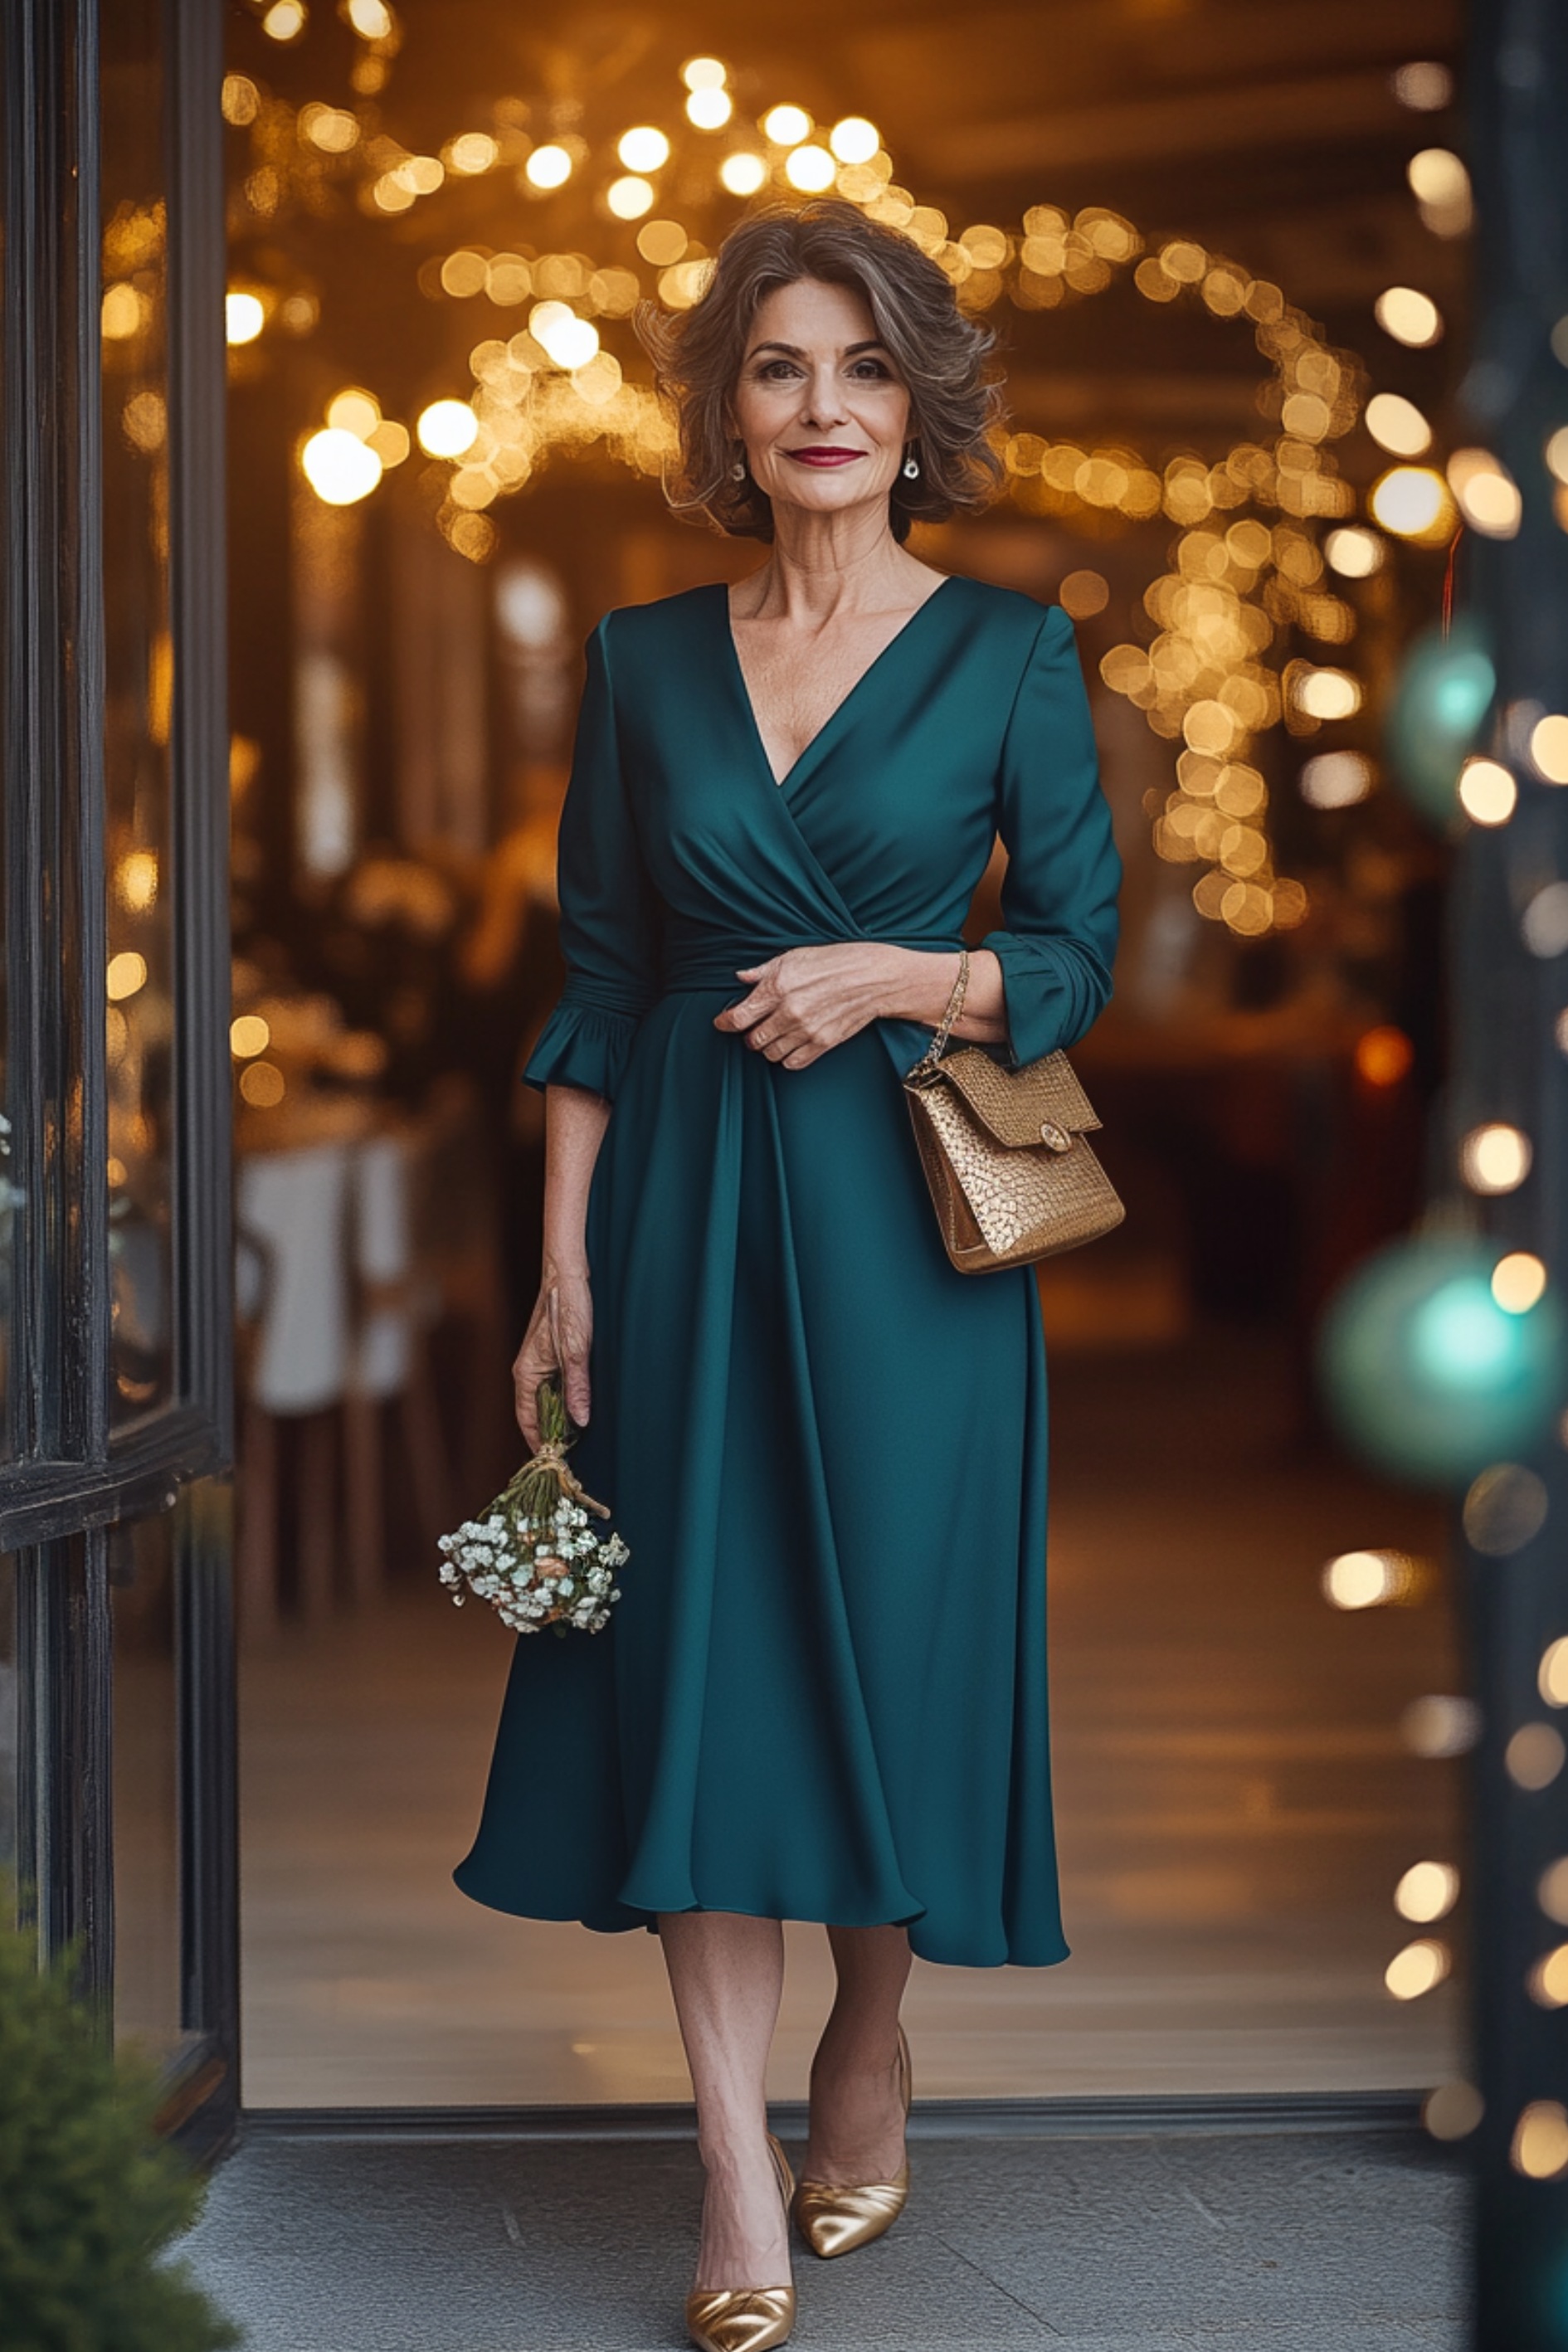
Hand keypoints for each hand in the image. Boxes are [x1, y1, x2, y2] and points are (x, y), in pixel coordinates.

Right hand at [512, 1268, 592, 1446]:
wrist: (566, 1273)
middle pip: (535, 1413)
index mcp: (526, 1373)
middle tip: (572, 1455)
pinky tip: (581, 1408)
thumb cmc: (568, 1305)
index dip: (538, 1442)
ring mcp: (538, 1364)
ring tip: (578, 1440)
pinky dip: (564, 1402)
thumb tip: (580, 1421)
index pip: (526, 1419)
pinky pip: (554, 1388)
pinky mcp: (550, 1356)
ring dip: (559, 1419)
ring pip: (546, 1401)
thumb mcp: (577, 1349)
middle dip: (550, 1434)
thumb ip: (578, 1386)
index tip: (553, 1462)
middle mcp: (528, 1371)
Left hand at [713, 943, 903, 1068]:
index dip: (725, 1022)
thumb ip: (764, 971)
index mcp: (779, 987)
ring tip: (774, 1034)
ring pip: (770, 1054)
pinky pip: (792, 1063)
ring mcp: (806, 1031)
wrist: (874, 977)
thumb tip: (741, 977)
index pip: (739, 1016)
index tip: (722, 1022)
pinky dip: (786, 1057)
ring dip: (767, 1046)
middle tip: (754, 1027)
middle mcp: (790, 1012)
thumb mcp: (796, 955)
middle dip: (749, 1035)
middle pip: (753, 1039)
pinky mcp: (822, 1044)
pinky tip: (790, 1043)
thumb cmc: (837, 961)